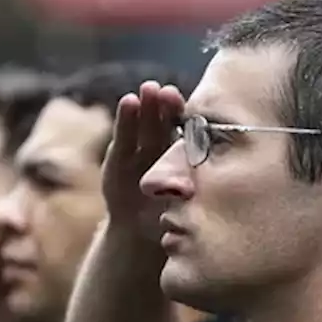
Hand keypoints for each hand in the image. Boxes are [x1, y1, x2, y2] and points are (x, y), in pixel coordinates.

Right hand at [102, 80, 185, 233]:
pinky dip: (126, 121)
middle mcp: (164, 150)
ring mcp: (140, 152)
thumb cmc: (169, 220)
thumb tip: (203, 189)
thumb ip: (190, 196)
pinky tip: (128, 101)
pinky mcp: (118, 158)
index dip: (190, 122)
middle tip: (169, 92)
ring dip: (148, 106)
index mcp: (186, 160)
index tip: (194, 107)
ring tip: (148, 88)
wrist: (138, 233)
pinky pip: (124, 138)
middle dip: (168, 107)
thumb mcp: (183, 212)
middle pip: (167, 125)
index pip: (189, 136)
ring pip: (146, 126)